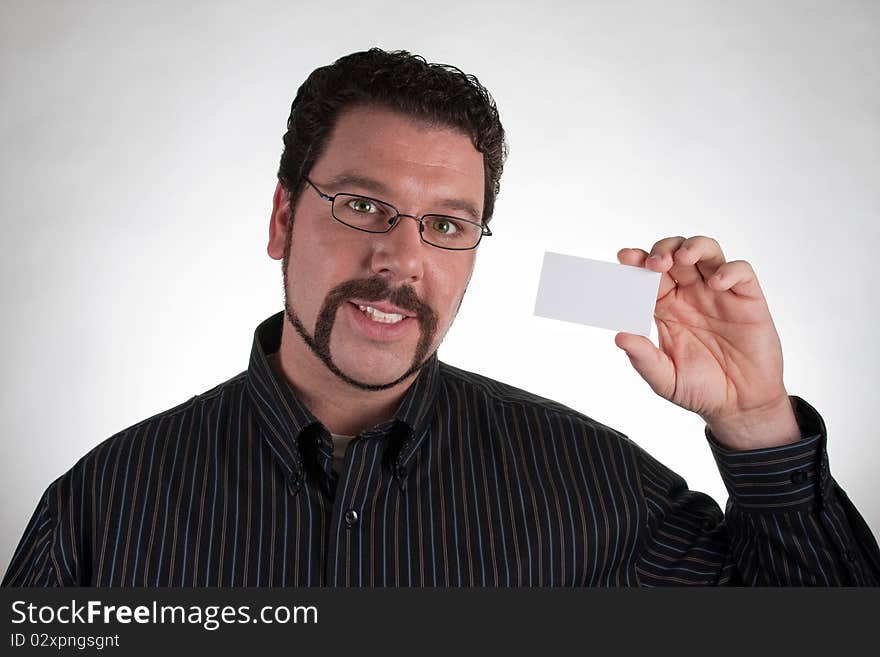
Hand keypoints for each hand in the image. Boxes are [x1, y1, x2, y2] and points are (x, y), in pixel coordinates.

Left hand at [615, 236, 799, 449]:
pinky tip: (717, 283)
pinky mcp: (748, 299)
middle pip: (674, 255)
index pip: (647, 276)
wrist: (741, 405)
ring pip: (707, 252)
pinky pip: (741, 272)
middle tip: (654, 263)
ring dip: (693, 247)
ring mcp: (719, 293)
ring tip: (681, 259)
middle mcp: (690, 294)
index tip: (624, 257)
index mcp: (665, 308)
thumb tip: (619, 336)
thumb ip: (643, 358)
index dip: (636, 262)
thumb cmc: (700, 389)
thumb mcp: (665, 379)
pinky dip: (729, 270)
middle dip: (662, 251)